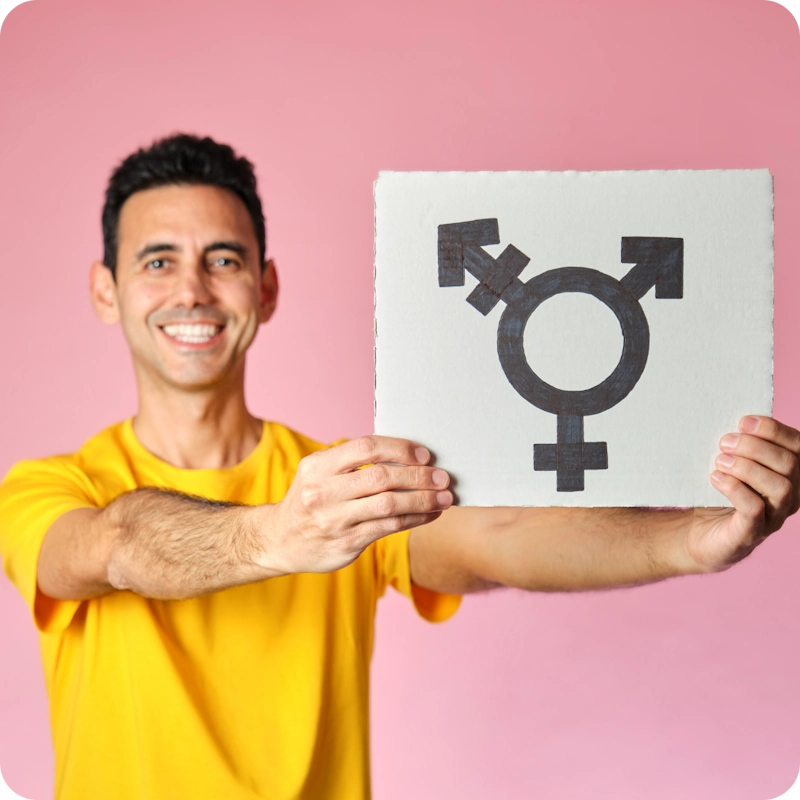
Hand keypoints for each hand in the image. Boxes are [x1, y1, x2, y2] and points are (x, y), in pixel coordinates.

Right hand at [262, 436, 451, 575]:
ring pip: (390, 504)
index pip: (366, 447)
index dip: (400, 449)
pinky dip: (415, 518)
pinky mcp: (346, 544)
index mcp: (318, 466)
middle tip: (443, 477)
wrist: (279, 540)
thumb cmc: (311, 500)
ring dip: (423, 499)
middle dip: (419, 476)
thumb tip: (407, 454)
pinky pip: (389, 527)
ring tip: (445, 497)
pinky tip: (430, 514)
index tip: (424, 455)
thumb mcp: (319, 473)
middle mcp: (324, 492)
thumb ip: (352, 463)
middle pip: (382, 477)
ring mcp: (334, 520)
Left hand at [686, 416, 799, 571]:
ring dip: (747, 467)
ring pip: (780, 487)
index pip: (798, 446)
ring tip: (720, 460)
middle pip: (790, 464)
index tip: (743, 422)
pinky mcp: (750, 533)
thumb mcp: (731, 464)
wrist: (698, 534)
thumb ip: (739, 445)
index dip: (774, 430)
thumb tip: (732, 420)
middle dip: (756, 447)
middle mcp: (789, 496)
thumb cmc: (718, 493)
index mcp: (790, 474)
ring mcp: (773, 517)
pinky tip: (716, 478)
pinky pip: (755, 510)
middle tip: (725, 442)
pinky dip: (736, 489)